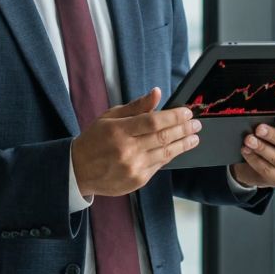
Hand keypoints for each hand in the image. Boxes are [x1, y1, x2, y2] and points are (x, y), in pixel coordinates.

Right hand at [72, 87, 201, 196]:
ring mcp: (133, 167)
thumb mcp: (110, 117)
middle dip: (184, 129)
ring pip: (165, 153)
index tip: (187, 112)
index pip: (153, 121)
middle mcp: (126, 150)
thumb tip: (157, 93)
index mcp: (118, 130)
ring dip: (183, 144)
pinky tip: (178, 148)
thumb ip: (136, 106)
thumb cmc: (95, 139)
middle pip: (163, 137)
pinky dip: (170, 156)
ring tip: (194, 137)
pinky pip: (159, 165)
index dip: (174, 117)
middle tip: (196, 124)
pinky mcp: (137, 180)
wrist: (78, 170)